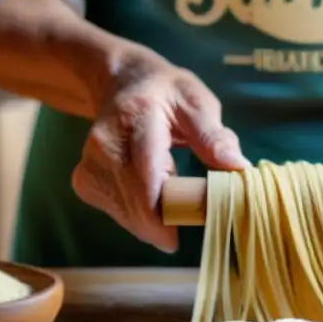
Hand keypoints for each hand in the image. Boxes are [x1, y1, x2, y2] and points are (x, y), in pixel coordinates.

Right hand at [71, 47, 249, 252]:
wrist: (123, 82)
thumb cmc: (167, 94)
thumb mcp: (197, 103)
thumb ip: (214, 136)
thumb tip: (238, 169)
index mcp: (136, 119)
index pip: (145, 178)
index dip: (163, 215)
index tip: (178, 239)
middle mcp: (105, 143)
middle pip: (133, 203)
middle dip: (164, 222)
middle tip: (192, 216)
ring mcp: (89, 162)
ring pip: (123, 213)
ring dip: (152, 221)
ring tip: (173, 198)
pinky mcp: (84, 179)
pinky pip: (114, 211)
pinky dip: (137, 215)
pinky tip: (150, 197)